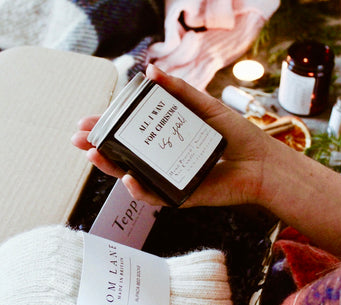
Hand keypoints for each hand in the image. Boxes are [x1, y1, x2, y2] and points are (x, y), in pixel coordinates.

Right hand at [72, 64, 278, 207]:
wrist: (261, 162)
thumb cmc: (236, 135)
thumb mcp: (205, 107)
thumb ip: (180, 91)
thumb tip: (150, 73)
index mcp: (168, 139)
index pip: (131, 134)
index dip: (108, 128)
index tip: (87, 121)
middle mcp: (165, 159)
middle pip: (125, 155)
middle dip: (99, 147)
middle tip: (80, 139)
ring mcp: (171, 178)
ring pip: (133, 176)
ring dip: (110, 167)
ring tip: (95, 154)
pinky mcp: (181, 196)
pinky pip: (155, 196)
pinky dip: (140, 189)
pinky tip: (128, 177)